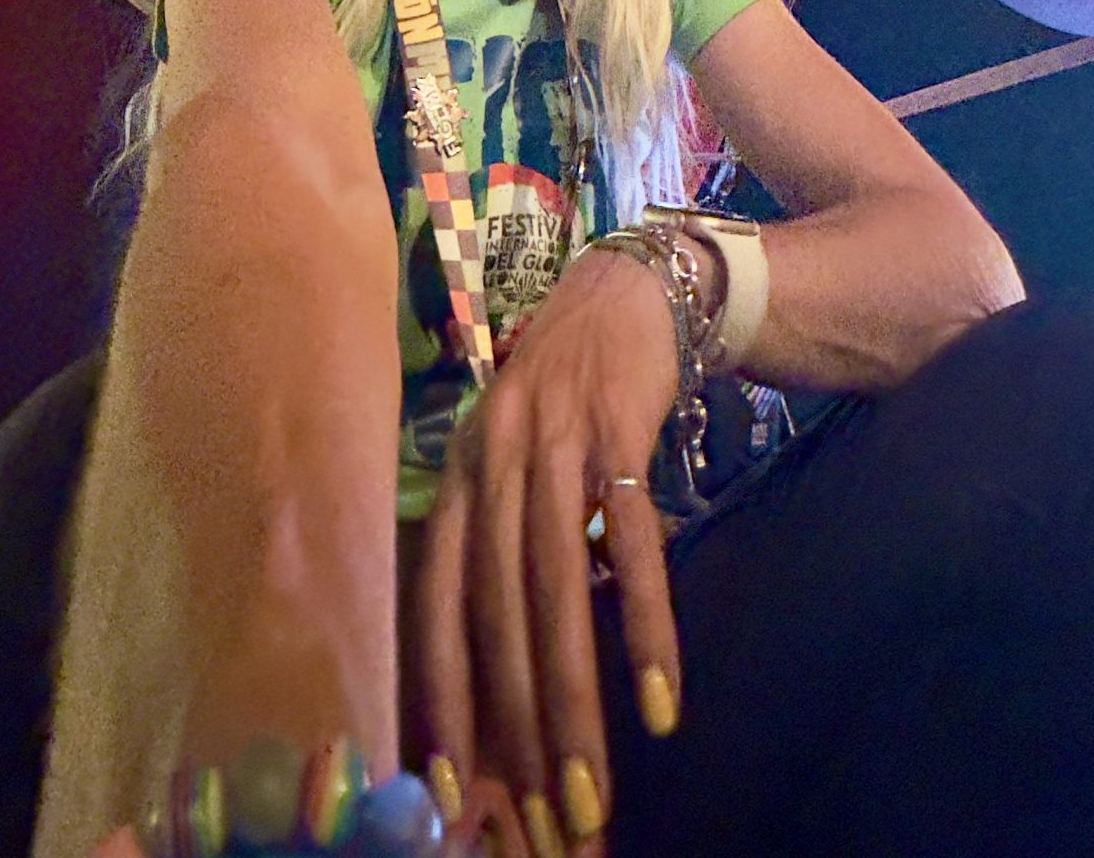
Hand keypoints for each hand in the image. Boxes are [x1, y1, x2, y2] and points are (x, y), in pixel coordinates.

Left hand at [415, 251, 682, 855]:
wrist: (629, 289)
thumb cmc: (564, 396)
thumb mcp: (509, 461)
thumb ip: (494, 549)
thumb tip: (490, 676)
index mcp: (456, 478)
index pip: (432, 606)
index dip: (438, 698)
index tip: (450, 792)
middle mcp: (492, 461)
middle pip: (495, 611)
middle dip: (515, 724)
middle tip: (539, 818)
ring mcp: (555, 440)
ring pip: (556, 589)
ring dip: (574, 698)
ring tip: (593, 787)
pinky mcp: (619, 427)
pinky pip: (635, 543)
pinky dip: (646, 625)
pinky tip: (660, 698)